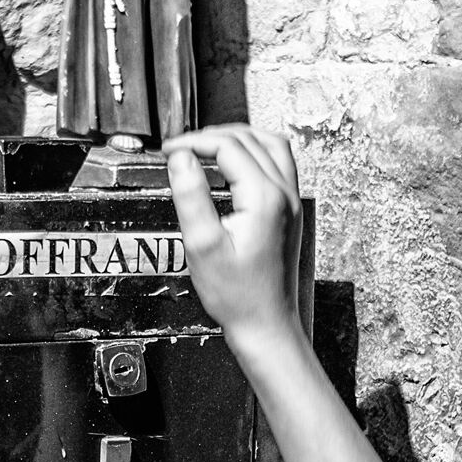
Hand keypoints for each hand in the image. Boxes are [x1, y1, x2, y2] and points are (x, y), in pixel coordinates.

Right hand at [164, 125, 301, 343]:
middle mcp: (284, 194)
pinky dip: (254, 151)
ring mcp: (292, 201)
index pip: (227, 146)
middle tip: (181, 148)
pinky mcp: (290, 210)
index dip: (194, 143)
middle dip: (211, 137)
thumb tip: (181, 159)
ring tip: (206, 147)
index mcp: (264, 198)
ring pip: (269, 144)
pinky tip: (234, 164)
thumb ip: (190, 196)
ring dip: (236, 138)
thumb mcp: (202, 245)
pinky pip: (278, 162)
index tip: (169, 151)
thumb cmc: (237, 295)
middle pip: (249, 138)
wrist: (266, 324)